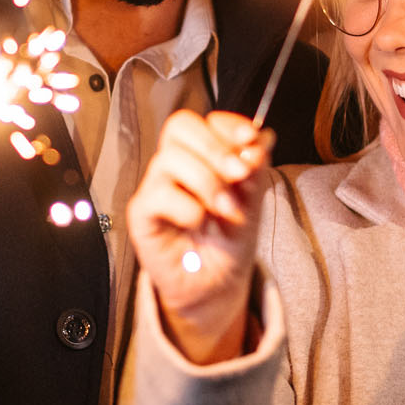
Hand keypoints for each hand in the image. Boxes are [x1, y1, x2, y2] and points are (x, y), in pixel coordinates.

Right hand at [126, 110, 272, 364]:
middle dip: (215, 148)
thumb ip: (256, 168)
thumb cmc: (229, 239)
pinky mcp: (142, 214)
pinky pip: (159, 195)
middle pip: (179, 127)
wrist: (218, 284)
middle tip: (240, 175)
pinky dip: (188, 208)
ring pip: (169, 159)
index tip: (252, 139)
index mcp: (200, 156)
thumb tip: (263, 138)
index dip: (228, 125)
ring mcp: (155, 188)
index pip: (203, 121)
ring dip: (207, 183)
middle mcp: (174, 166)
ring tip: (226, 210)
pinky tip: (199, 224)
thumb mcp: (253, 199)